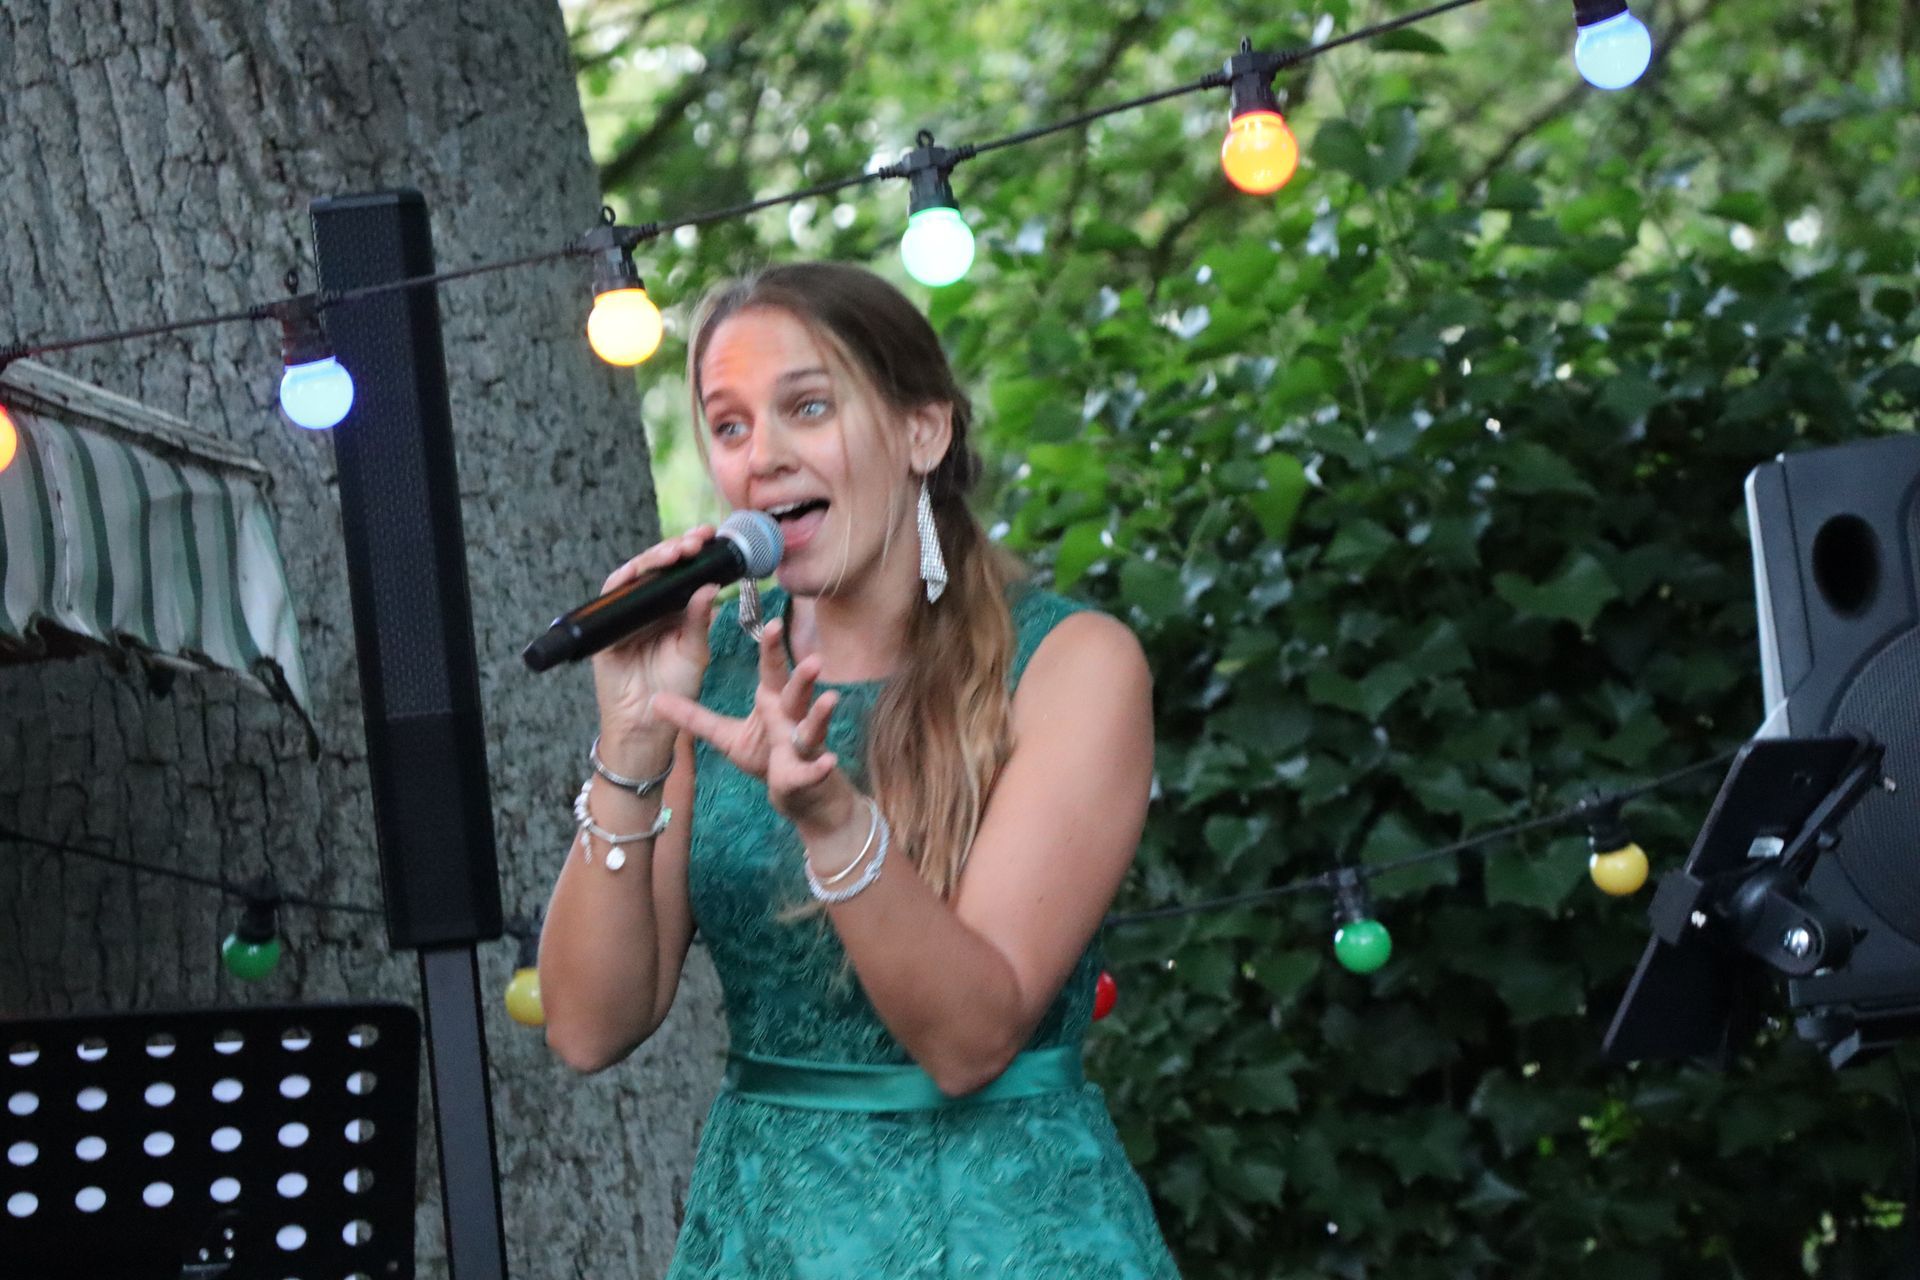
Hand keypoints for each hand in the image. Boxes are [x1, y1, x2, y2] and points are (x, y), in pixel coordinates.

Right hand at [590, 526, 720, 761]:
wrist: (648, 721)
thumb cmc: (675, 686)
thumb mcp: (695, 651)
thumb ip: (700, 621)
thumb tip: (711, 587)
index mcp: (675, 607)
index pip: (683, 570)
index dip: (695, 552)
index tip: (711, 537)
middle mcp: (651, 605)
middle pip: (660, 566)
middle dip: (677, 548)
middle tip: (695, 540)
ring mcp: (627, 612)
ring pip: (637, 574)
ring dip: (654, 559)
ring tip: (675, 552)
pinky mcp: (606, 625)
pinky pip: (610, 595)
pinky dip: (623, 580)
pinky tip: (638, 570)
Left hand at [649, 618, 852, 829]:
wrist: (798, 793)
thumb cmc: (766, 756)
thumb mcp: (726, 735)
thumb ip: (695, 718)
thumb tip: (655, 699)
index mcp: (773, 702)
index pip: (773, 670)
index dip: (772, 647)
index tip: (772, 623)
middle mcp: (792, 718)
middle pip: (797, 692)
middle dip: (803, 676)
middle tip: (813, 658)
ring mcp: (804, 745)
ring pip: (813, 726)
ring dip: (820, 713)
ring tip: (830, 698)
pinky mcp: (808, 773)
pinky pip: (814, 769)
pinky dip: (820, 767)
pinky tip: (827, 762)